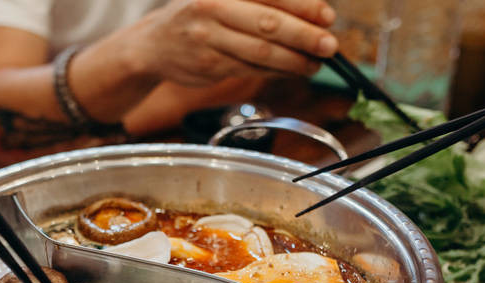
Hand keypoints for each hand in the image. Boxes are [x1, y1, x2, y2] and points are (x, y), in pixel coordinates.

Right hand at [126, 0, 337, 85]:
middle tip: (329, 45)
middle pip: (267, 24)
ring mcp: (209, 38)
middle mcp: (214, 7)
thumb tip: (314, 13)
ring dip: (293, 61)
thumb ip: (262, 1)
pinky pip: (250, 70)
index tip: (328, 16)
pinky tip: (293, 71)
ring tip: (316, 64)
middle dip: (303, 36)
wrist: (155, 43)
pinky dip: (276, 72)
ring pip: (259, 52)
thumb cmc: (201, 14)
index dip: (303, 6)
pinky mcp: (209, 65)